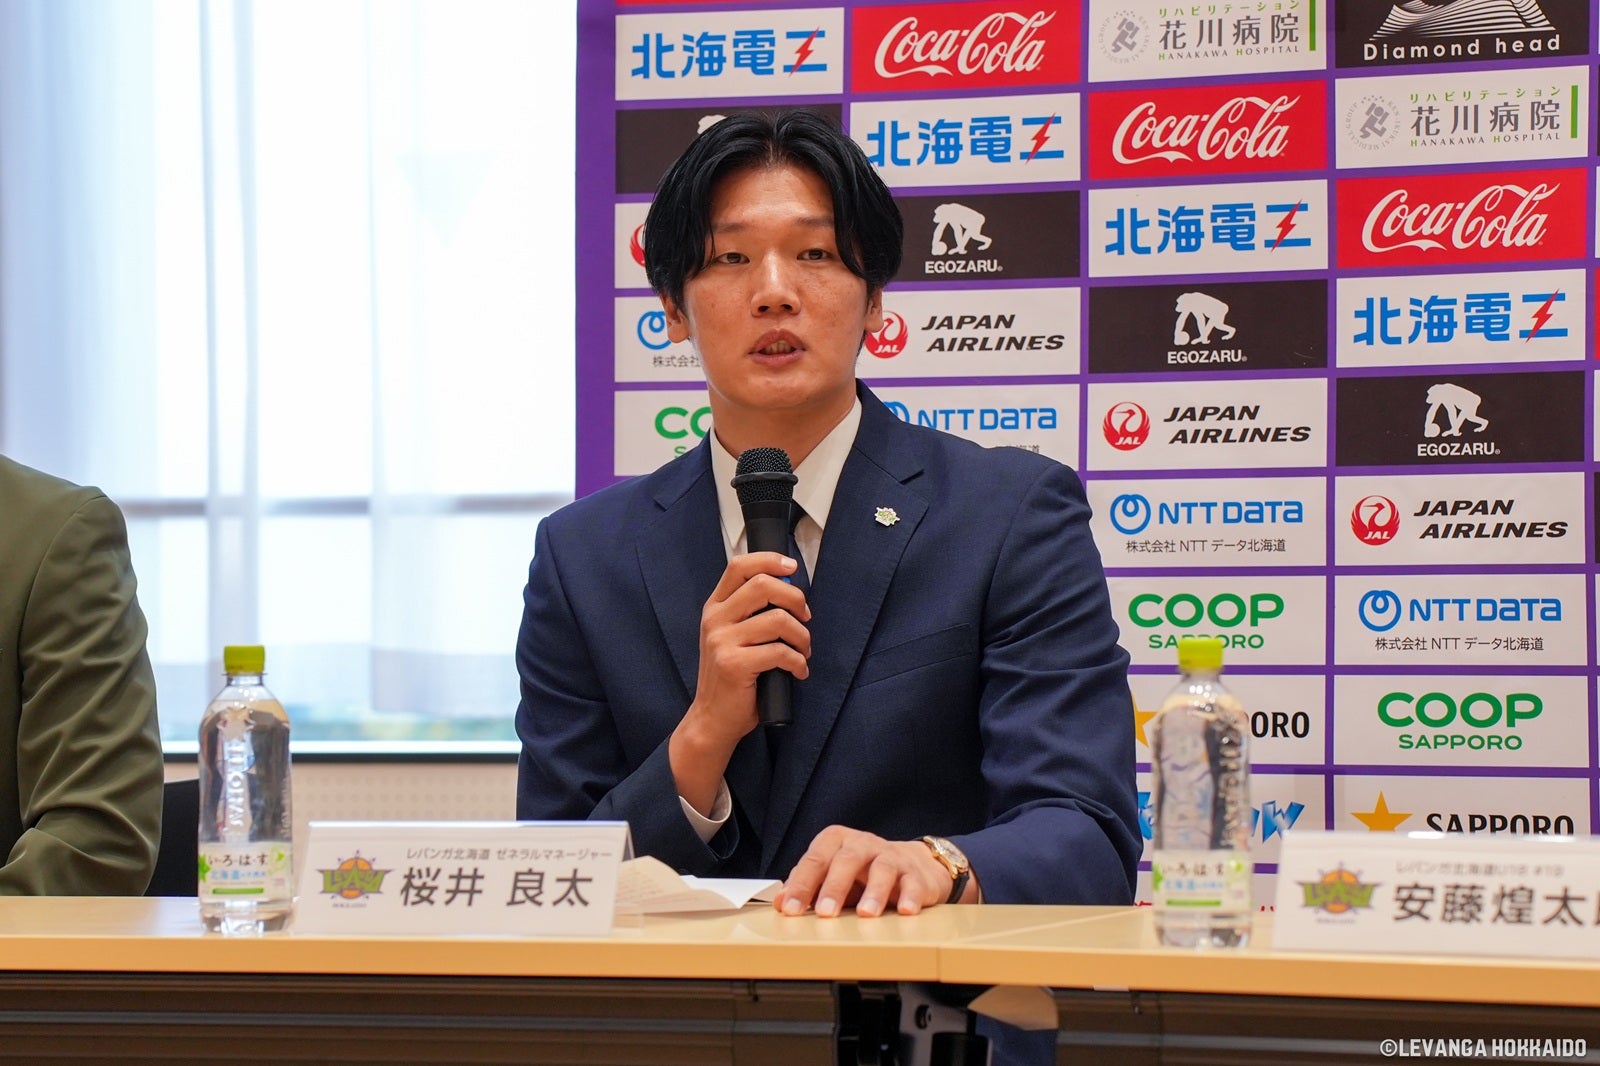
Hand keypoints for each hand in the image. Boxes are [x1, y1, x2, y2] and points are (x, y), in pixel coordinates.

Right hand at [669, 552, 810, 811]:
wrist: (712, 719)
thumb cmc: (732, 678)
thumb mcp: (733, 637)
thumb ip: (751, 612)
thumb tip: (791, 590)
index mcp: (715, 607)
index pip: (739, 566)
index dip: (769, 560)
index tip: (792, 567)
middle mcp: (714, 619)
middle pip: (763, 585)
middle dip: (796, 599)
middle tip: (806, 618)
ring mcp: (721, 641)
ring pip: (778, 619)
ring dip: (802, 637)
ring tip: (803, 651)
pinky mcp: (734, 664)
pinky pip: (780, 652)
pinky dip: (798, 662)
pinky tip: (798, 672)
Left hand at [773, 826, 956, 917]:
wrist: (913, 865)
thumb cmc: (864, 872)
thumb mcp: (832, 875)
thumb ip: (807, 886)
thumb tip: (782, 902)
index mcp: (837, 842)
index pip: (815, 859)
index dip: (801, 884)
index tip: (791, 909)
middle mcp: (863, 844)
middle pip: (847, 860)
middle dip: (834, 886)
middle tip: (825, 913)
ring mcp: (891, 857)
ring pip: (882, 868)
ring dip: (874, 892)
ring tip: (866, 914)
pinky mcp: (915, 874)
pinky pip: (913, 883)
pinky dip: (910, 896)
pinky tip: (904, 910)